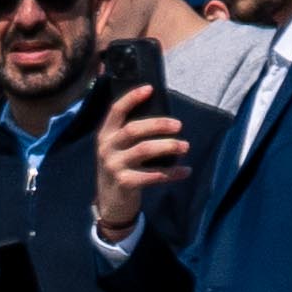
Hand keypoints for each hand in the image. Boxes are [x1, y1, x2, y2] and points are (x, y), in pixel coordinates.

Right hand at [91, 90, 191, 222]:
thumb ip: (130, 134)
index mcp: (105, 135)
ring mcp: (114, 166)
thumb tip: (162, 118)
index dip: (132, 98)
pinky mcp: (125, 183)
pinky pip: (154, 175)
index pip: (116, 111)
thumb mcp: (117, 149)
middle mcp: (107, 148)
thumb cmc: (121, 168)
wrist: (110, 203)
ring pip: (145, 150)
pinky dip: (173, 173)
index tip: (150, 88)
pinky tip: (186, 170)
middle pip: (133, 129)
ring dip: (169, 146)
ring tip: (185, 146)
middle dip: (159, 124)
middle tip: (179, 126)